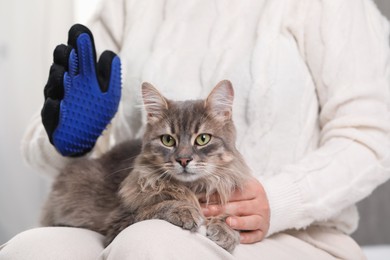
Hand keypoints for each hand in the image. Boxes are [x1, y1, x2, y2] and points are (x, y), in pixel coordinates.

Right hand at [41, 24, 120, 155]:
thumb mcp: (109, 93)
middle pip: (62, 63)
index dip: (80, 43)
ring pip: (53, 84)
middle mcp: (66, 81)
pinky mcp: (52, 119)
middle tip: (72, 50)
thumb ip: (111, 75)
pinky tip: (58, 104)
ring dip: (58, 79)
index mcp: (81, 72)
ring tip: (64, 74)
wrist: (82, 138)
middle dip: (66, 56)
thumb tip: (111, 55)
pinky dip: (54, 109)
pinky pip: (50, 113)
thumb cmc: (96, 110)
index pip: (78, 51)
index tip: (82, 37)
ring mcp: (56, 98)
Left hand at [201, 178, 269, 243]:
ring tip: (228, 222)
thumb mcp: (239, 188)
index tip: (202, 200)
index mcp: (254, 189)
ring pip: (251, 221)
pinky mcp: (263, 231)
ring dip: (239, 222)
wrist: (262, 204)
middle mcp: (261, 203)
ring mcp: (263, 218)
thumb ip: (225, 190)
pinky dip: (247, 237)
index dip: (218, 196)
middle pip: (240, 207)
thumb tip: (202, 194)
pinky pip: (255, 235)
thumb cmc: (245, 195)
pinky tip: (238, 238)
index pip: (235, 193)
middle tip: (205, 212)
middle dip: (221, 210)